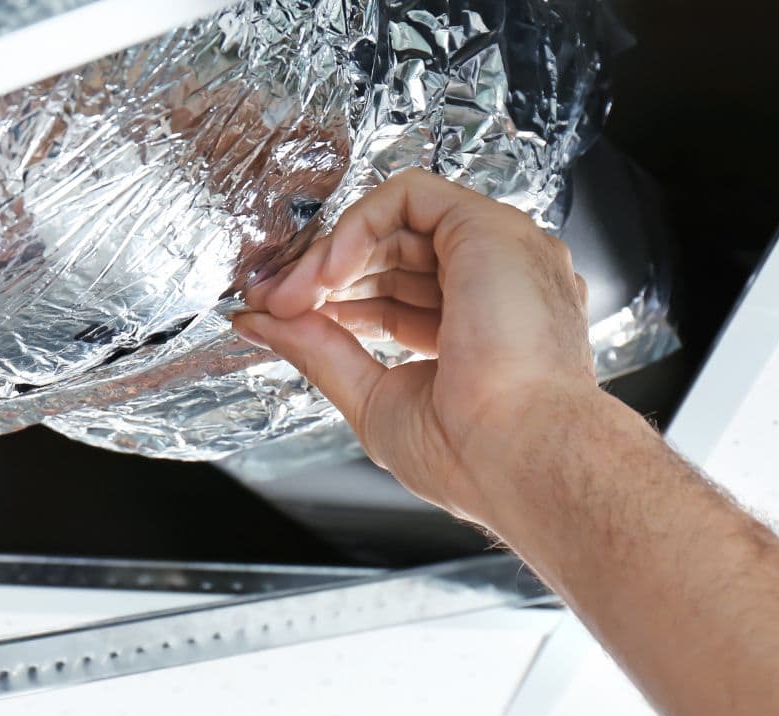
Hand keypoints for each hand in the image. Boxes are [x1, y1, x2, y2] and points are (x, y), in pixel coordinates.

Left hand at [238, 168, 603, 524]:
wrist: (516, 456)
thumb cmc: (471, 451)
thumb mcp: (373, 396)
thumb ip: (320, 350)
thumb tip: (262, 323)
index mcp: (483, 330)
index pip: (395, 296)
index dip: (336, 301)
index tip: (280, 317)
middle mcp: (497, 285)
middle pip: (393, 255)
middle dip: (322, 275)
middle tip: (269, 302)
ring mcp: (499, 252)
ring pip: (397, 222)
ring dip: (329, 256)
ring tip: (287, 296)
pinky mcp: (490, 226)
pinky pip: (409, 195)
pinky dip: (356, 226)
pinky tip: (327, 273)